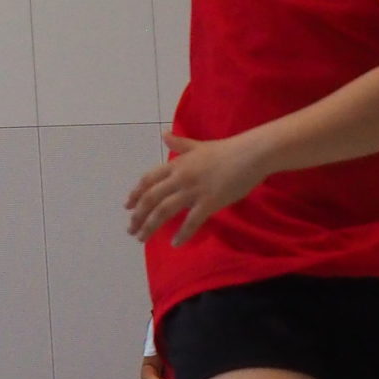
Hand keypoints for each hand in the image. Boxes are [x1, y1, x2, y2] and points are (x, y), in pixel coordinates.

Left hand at [127, 131, 268, 243]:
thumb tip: (163, 135)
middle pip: (151, 198)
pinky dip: (182, 234)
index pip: (148, 180)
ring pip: (164, 210)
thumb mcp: (199, 145)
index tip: (127, 206)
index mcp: (177, 164)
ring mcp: (194, 190)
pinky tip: (174, 244)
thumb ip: (180, 144)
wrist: (251, 154)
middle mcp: (180, 177)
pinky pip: (191, 221)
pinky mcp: (209, 202)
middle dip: (138, 215)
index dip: (135, 194)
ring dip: (150, 226)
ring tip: (142, 239)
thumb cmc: (227, 150)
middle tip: (131, 229)